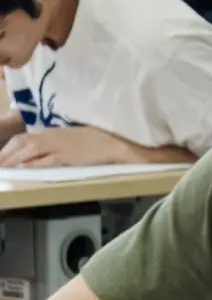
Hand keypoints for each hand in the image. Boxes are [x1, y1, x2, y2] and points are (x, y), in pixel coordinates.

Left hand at [0, 126, 133, 166]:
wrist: (112, 142)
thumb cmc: (94, 140)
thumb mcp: (69, 138)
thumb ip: (53, 143)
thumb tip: (36, 154)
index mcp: (51, 132)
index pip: (23, 138)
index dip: (9, 147)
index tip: (0, 155)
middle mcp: (52, 137)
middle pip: (22, 143)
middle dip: (6, 153)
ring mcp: (60, 146)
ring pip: (30, 150)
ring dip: (14, 158)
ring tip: (3, 166)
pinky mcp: (68, 156)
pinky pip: (47, 159)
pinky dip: (34, 163)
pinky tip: (24, 167)